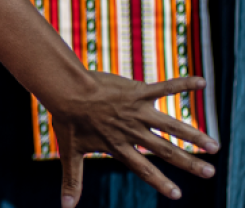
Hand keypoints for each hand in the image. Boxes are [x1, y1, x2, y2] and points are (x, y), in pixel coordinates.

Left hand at [49, 72, 217, 205]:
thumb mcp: (70, 152)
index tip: (177, 195)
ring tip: (214, 146)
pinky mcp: (137, 92)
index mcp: (119, 146)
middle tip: (210, 173)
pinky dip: (183, 84)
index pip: (143, 169)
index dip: (160, 182)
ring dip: (193, 134)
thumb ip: (72, 180)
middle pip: (165, 150)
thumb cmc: (67, 119)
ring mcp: (136, 111)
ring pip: (171, 125)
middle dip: (189, 162)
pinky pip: (164, 87)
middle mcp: (131, 131)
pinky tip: (202, 82)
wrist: (63, 88)